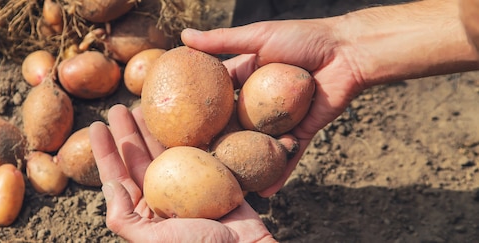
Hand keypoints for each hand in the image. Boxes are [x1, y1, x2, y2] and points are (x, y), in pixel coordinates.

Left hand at [90, 104, 275, 242]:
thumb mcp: (154, 241)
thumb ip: (125, 219)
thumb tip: (110, 185)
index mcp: (145, 213)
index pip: (119, 177)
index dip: (105, 152)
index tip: (97, 126)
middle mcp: (163, 198)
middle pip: (140, 158)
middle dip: (129, 132)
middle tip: (120, 107)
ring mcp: (187, 187)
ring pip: (165, 152)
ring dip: (155, 129)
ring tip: (145, 106)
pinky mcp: (212, 179)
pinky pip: (196, 152)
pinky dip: (188, 134)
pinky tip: (181, 116)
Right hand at [181, 19, 365, 196]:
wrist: (347, 51)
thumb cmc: (302, 38)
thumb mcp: (257, 36)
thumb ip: (222, 41)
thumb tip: (183, 34)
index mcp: (246, 79)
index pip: (217, 98)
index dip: (198, 112)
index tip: (177, 128)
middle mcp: (259, 102)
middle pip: (234, 127)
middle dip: (218, 145)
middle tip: (196, 164)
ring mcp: (279, 120)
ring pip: (257, 146)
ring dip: (244, 165)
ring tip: (224, 185)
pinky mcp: (300, 132)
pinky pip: (287, 156)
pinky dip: (279, 173)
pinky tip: (265, 192)